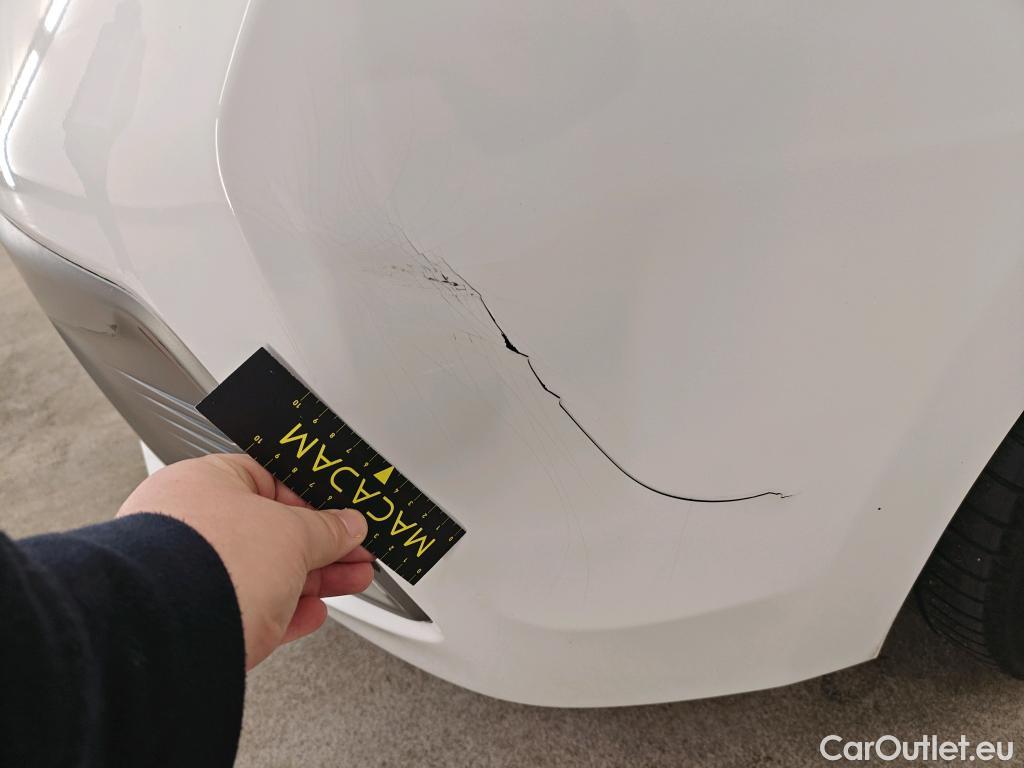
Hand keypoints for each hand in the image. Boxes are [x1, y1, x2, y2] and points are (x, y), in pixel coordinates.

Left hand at [116, 453, 372, 668]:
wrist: (170, 633)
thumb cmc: (209, 563)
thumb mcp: (292, 533)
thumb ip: (327, 528)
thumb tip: (347, 526)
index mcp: (204, 482)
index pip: (271, 480)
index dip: (315, 499)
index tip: (344, 515)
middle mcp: (189, 524)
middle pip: (272, 530)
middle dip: (322, 544)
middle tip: (355, 550)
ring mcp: (189, 574)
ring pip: (265, 572)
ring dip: (313, 578)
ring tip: (351, 580)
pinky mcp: (196, 619)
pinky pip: (252, 609)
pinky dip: (286, 611)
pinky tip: (311, 613)